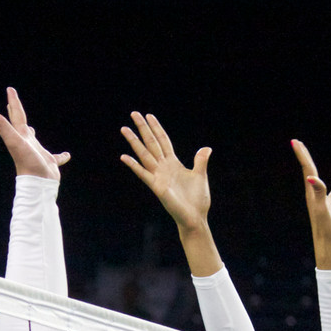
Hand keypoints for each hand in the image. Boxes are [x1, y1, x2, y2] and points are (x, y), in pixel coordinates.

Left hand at [0, 87, 69, 179]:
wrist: (38, 183)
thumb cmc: (27, 162)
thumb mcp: (15, 141)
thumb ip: (3, 127)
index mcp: (21, 136)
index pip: (16, 115)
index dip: (13, 101)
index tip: (10, 89)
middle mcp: (28, 143)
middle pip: (21, 125)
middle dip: (17, 113)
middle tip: (13, 103)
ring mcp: (38, 153)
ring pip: (36, 141)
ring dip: (33, 134)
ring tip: (32, 128)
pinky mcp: (49, 163)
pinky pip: (56, 158)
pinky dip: (61, 156)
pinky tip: (66, 156)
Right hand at [120, 112, 210, 234]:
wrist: (195, 217)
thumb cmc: (197, 200)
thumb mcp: (200, 176)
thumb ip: (200, 161)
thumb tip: (206, 148)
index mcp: (174, 163)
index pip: (163, 141)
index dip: (156, 128)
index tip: (149, 116)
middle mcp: (164, 167)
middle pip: (151, 143)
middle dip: (143, 128)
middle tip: (134, 113)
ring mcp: (159, 176)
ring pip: (144, 154)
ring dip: (134, 141)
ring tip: (124, 128)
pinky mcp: (157, 187)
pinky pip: (143, 174)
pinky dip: (134, 165)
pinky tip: (124, 157)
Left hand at [292, 139, 330, 270]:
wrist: (327, 245)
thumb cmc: (324, 228)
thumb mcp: (322, 208)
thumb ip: (317, 192)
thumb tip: (310, 177)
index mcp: (311, 193)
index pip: (307, 169)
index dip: (302, 155)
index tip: (295, 141)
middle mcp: (314, 195)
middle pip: (308, 171)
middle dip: (304, 157)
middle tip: (297, 143)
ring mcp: (322, 201)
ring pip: (317, 180)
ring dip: (314, 168)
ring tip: (309, 158)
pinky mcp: (330, 208)